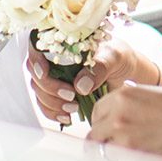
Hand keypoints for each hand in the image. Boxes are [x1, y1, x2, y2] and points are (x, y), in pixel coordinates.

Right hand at [27, 34, 161, 126]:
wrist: (125, 70)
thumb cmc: (118, 56)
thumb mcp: (114, 56)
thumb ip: (98, 68)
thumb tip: (80, 86)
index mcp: (64, 43)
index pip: (37, 48)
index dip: (36, 61)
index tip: (45, 74)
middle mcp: (54, 59)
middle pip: (36, 74)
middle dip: (49, 89)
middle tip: (71, 97)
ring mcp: (55, 77)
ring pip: (39, 91)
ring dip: (52, 104)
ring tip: (73, 108)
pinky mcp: (59, 94)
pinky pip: (46, 105)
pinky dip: (53, 113)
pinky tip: (67, 117)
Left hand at [85, 81, 161, 160]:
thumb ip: (144, 99)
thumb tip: (136, 100)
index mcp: (127, 95)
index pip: (98, 111)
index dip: (102, 121)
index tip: (107, 129)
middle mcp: (120, 117)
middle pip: (94, 133)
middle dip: (99, 141)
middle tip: (104, 149)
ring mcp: (125, 143)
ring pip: (97, 154)